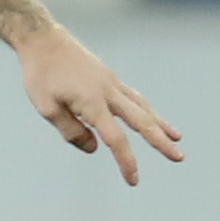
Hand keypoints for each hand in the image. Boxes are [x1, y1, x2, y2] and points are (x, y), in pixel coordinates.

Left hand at [20, 25, 183, 186]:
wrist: (43, 39)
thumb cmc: (40, 75)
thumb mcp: (47, 108)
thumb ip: (71, 131)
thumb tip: (94, 149)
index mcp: (92, 103)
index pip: (115, 139)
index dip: (126, 161)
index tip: (133, 180)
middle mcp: (108, 93)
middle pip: (141, 122)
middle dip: (160, 141)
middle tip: (179, 158)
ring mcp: (111, 83)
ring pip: (142, 107)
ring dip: (160, 124)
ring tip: (176, 138)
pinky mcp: (110, 78)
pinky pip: (134, 96)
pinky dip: (147, 109)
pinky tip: (152, 117)